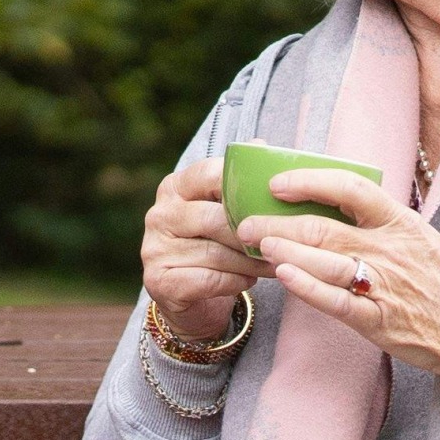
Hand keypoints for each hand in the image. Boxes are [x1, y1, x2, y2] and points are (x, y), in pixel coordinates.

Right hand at [141, 157, 262, 340]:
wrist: (188, 295)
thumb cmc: (213, 245)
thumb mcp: (223, 209)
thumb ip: (238, 182)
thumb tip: (260, 144)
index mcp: (174, 187)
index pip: (210, 174)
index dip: (243, 186)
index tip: (275, 199)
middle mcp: (159, 215)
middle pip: (215, 218)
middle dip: (254, 231)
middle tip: (285, 240)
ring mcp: (155, 249)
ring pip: (216, 253)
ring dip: (251, 261)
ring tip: (275, 262)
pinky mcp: (159, 281)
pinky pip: (209, 279)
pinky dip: (236, 281)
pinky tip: (250, 281)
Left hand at [239, 169, 439, 378]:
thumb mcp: (417, 238)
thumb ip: (376, 223)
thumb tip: (329, 205)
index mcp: (401, 222)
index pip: (350, 188)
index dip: (310, 181)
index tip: (277, 183)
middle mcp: (390, 249)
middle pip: (325, 227)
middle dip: (278, 222)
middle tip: (246, 222)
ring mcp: (384, 285)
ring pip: (324, 261)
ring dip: (284, 249)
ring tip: (253, 243)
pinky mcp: (378, 320)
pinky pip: (336, 300)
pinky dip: (306, 287)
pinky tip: (282, 275)